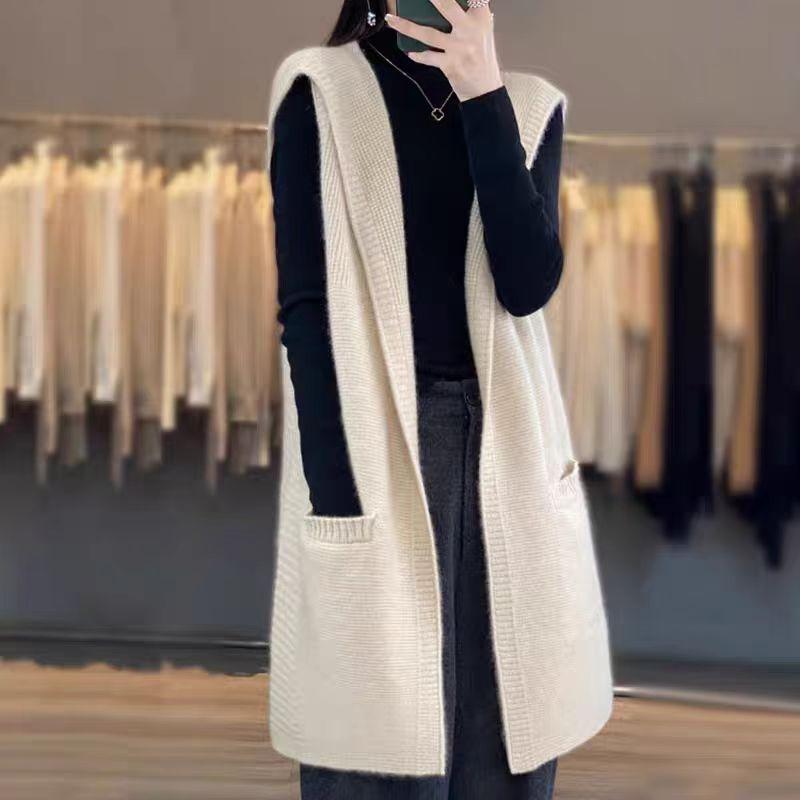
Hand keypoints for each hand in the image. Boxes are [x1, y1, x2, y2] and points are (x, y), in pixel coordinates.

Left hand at [384, 0, 502, 101]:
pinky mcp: (449, 65)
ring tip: (390, 20)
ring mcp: (458, 48)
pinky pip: (428, 57)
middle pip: (446, 5)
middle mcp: (470, 30)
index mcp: (480, 17)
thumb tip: (458, 2)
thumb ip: (472, 14)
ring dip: (406, 26)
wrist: (485, 89)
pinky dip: (418, 55)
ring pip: (428, 34)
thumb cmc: (482, 57)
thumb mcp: (483, 31)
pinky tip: (409, 53)